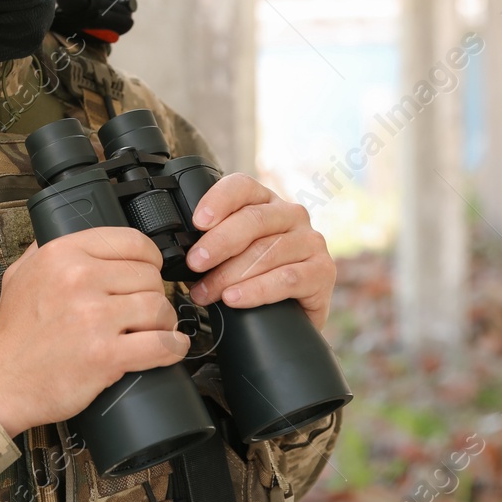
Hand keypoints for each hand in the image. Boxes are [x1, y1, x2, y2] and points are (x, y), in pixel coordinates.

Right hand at [0, 227, 186, 438]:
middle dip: (153, 294)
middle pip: (149, 276)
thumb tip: (71, 235)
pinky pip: (162, 344)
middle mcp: (79, 279)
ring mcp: (94, 318)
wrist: (1, 381)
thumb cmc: (14, 333)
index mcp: (63, 254)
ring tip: (153, 331)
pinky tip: (170, 348)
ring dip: (164, 322)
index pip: (132, 241)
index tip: (149, 272)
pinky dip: (173, 347)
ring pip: (159, 307)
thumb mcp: (20, 274)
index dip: (149, 258)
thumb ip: (46, 249)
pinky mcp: (106, 355)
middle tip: (144, 311)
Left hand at [183, 173, 333, 329]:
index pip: (242, 187)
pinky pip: (288, 278)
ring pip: (267, 251)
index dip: (219, 200)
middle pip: (253, 220)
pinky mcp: (323, 271)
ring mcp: (311, 241)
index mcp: (265, 201)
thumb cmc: (255, 276)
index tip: (197, 222)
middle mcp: (291, 215)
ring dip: (230, 274)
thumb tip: (177, 248)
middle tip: (194, 264)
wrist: (293, 314)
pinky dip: (257, 290)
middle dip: (218, 243)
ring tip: (206, 292)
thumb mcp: (233, 252)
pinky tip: (235, 298)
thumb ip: (213, 240)